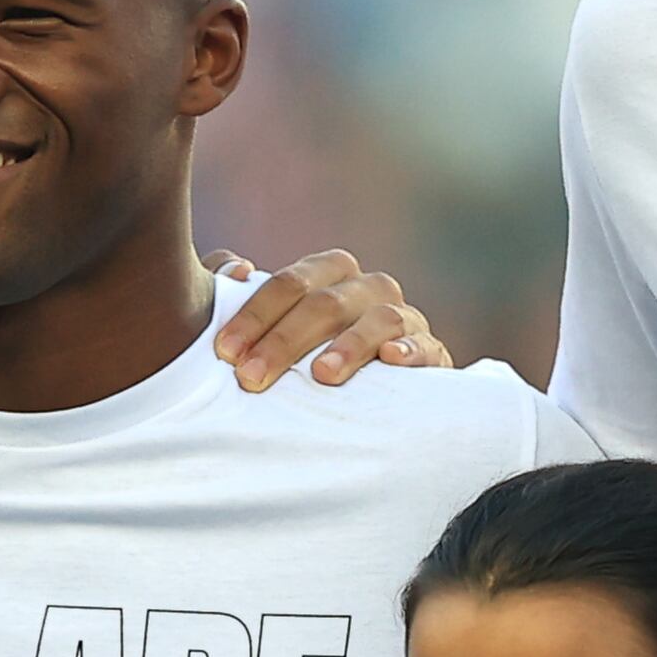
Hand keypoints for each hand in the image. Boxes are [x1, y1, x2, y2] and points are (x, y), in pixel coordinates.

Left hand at [210, 250, 447, 389]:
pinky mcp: (432, 351)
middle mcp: (368, 287)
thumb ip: (240, 292)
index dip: (254, 316)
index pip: (289, 284)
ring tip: (321, 374)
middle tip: (253, 377)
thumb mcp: (274, 323)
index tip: (225, 353)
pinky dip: (410, 350)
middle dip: (285, 341)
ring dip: (349, 346)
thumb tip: (236, 269)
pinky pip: (425, 345)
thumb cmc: (311, 351)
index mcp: (329, 273)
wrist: (379, 387)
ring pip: (378, 319)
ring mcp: (404, 317)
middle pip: (326, 303)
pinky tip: (391, 361)